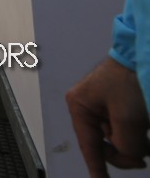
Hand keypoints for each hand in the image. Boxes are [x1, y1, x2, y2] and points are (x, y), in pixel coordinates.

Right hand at [67, 56, 149, 175]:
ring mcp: (103, 106)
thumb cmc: (129, 80)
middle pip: (105, 144)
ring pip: (119, 137)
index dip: (96, 168)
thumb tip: (130, 157)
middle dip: (125, 150)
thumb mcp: (128, 119)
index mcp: (80, 107)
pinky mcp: (118, 104)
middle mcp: (88, 107)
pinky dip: (137, 131)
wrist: (143, 56)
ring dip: (135, 138)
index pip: (88, 145)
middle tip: (143, 156)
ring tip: (145, 127)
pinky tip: (144, 125)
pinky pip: (126, 128)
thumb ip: (125, 145)